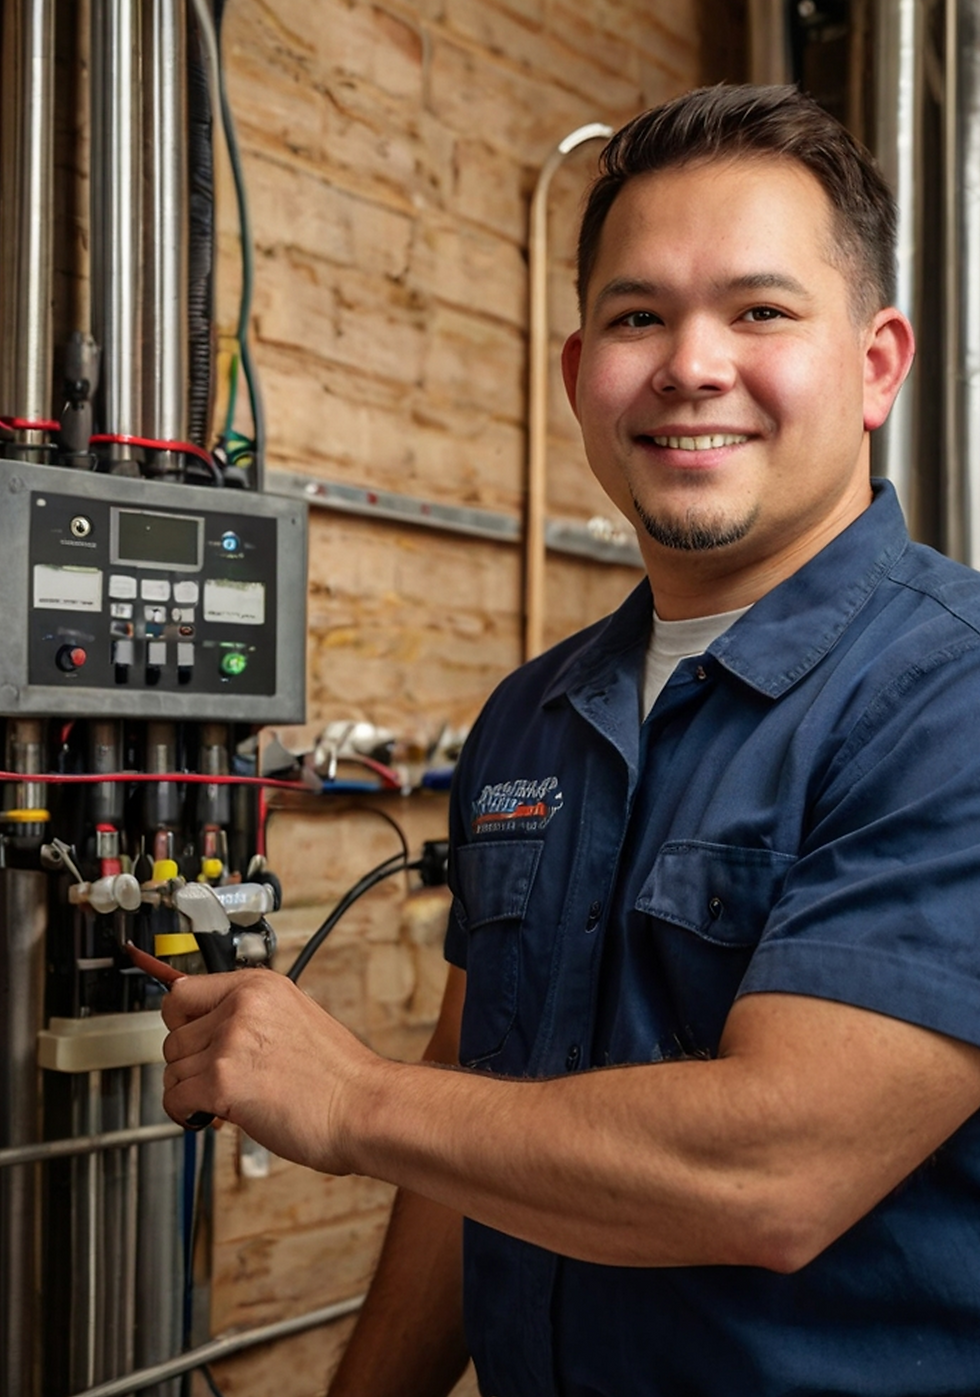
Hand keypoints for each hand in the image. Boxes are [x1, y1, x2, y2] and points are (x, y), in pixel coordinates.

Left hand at [161, 969, 377, 1173]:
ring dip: (190, 1092)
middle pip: (173, 1037)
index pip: (183, 992)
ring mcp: (230, 1042)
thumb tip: (208, 1030)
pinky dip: (187, 1115)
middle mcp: (241, 1007)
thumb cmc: (337, 1077)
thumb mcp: (293, 1019)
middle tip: (218, 1083)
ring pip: (172, 1070)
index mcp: (259, 987)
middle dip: (190, 1066)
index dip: (181, 1023)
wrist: (363, 1107)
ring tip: (224, 1102)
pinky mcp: (223, 1081)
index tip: (187, 1039)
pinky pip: (175, 1099)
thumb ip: (250, 1017)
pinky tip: (214, 1117)